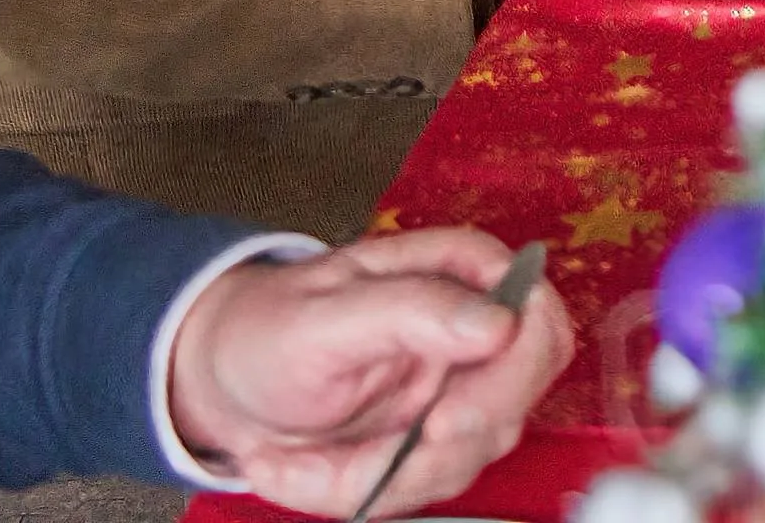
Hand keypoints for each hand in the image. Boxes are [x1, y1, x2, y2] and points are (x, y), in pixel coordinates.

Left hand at [167, 228, 571, 514]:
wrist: (228, 374)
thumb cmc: (270, 325)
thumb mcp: (323, 314)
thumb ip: (411, 310)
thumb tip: (499, 323)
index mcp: (460, 274)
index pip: (536, 324)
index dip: (509, 379)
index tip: (443, 421)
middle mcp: (474, 334)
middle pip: (511, 404)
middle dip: (433, 452)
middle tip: (359, 469)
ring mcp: (459, 392)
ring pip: (462, 459)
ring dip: (374, 477)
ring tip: (294, 462)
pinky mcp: (433, 442)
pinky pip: (416, 485)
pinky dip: (354, 491)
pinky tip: (297, 469)